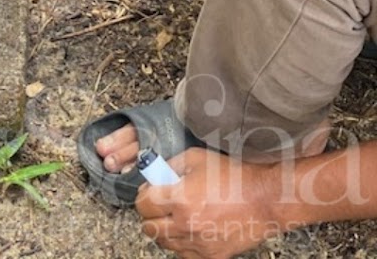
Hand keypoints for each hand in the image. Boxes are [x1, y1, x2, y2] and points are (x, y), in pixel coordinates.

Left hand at [135, 148, 277, 258]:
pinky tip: (189, 230)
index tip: (148, 191)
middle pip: (149, 228)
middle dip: (150, 214)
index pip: (143, 205)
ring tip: (176, 216)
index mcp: (179, 198)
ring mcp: (198, 244)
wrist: (263, 198)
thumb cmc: (232, 176)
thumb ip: (170, 166)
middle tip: (159, 204)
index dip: (143, 196)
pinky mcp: (211, 256)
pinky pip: (184, 255)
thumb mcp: (196, 157)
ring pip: (165, 243)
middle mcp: (185, 224)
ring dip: (164, 230)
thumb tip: (155, 174)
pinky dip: (182, 244)